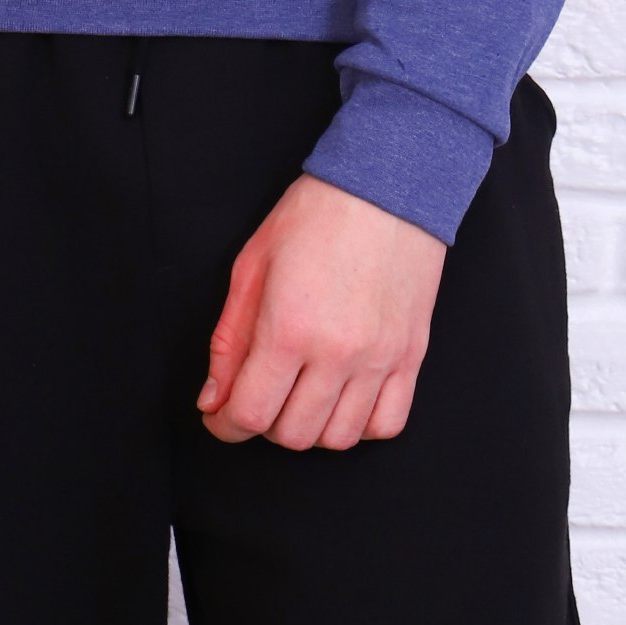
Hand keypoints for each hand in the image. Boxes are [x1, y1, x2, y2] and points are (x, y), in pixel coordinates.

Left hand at [196, 172, 445, 450]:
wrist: (385, 186)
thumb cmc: (316, 215)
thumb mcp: (253, 265)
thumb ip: (229, 340)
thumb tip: (213, 399)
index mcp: (289, 327)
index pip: (250, 413)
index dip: (225, 424)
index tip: (221, 416)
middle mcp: (337, 353)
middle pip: (292, 434)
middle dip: (264, 423)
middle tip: (259, 394)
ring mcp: (380, 359)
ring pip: (338, 438)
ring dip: (310, 427)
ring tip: (300, 394)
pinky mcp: (412, 357)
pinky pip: (387, 424)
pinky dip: (359, 425)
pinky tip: (343, 398)